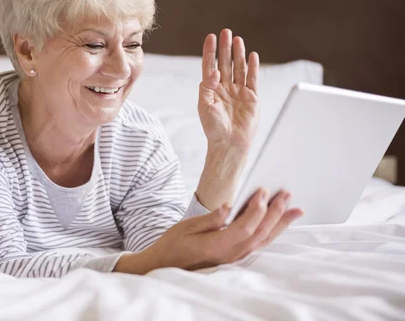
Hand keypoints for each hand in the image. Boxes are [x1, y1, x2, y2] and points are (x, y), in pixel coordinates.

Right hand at [115, 188, 303, 273]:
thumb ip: (210, 219)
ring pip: (262, 241)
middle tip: (287, 196)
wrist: (164, 266)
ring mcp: (233, 258)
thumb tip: (228, 206)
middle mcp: (229, 255)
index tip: (264, 191)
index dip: (257, 209)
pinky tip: (278, 225)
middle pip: (260, 233)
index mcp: (216, 246)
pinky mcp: (234, 258)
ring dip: (279, 225)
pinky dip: (271, 233)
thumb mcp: (186, 227)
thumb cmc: (173, 245)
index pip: (245, 227)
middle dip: (276, 214)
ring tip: (294, 211)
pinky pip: (257, 245)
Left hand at [199, 29, 258, 149]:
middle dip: (225, 48)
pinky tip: (252, 55)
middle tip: (226, 32)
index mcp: (211, 89)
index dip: (210, 52)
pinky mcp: (251, 97)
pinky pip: (252, 78)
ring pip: (239, 68)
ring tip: (238, 39)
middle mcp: (225, 88)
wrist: (229, 143)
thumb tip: (214, 70)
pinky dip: (253, 67)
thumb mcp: (204, 105)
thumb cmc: (213, 127)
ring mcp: (238, 91)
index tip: (211, 37)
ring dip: (239, 54)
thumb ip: (207, 86)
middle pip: (225, 63)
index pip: (209, 65)